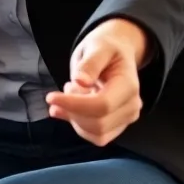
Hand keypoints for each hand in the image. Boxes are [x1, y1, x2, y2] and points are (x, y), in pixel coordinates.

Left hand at [46, 18, 148, 145]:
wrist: (117, 53)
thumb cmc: (106, 48)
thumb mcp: (96, 46)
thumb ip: (90, 63)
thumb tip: (80, 81)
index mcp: (128, 85)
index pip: (102, 105)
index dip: (74, 105)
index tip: (50, 97)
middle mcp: (132, 105)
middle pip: (98, 124)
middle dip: (72, 111)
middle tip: (66, 87)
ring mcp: (127, 118)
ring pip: (97, 134)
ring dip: (74, 118)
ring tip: (71, 93)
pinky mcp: (118, 125)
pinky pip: (97, 136)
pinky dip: (79, 125)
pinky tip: (72, 107)